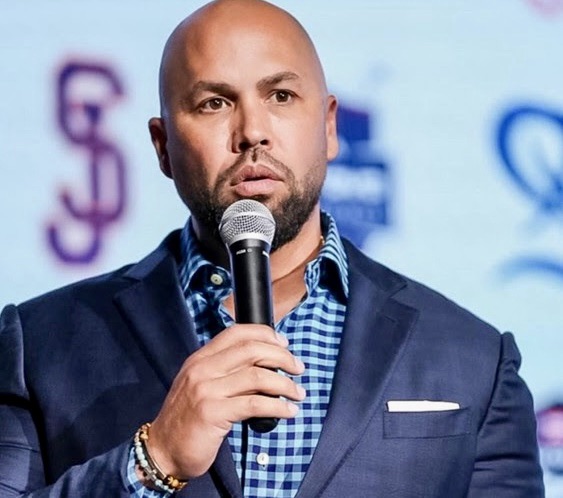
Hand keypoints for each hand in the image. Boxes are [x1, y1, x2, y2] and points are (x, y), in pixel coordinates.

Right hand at [146, 324, 305, 478]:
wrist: (163, 450)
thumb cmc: (189, 419)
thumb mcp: (201, 385)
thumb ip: (225, 371)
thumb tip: (266, 365)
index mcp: (200, 358)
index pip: (237, 333)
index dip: (265, 334)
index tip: (284, 345)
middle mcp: (202, 369)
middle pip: (251, 350)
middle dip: (282, 357)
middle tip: (298, 368)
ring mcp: (205, 390)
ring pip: (257, 377)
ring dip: (285, 384)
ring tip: (298, 393)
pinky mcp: (212, 413)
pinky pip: (254, 405)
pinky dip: (278, 407)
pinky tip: (289, 411)